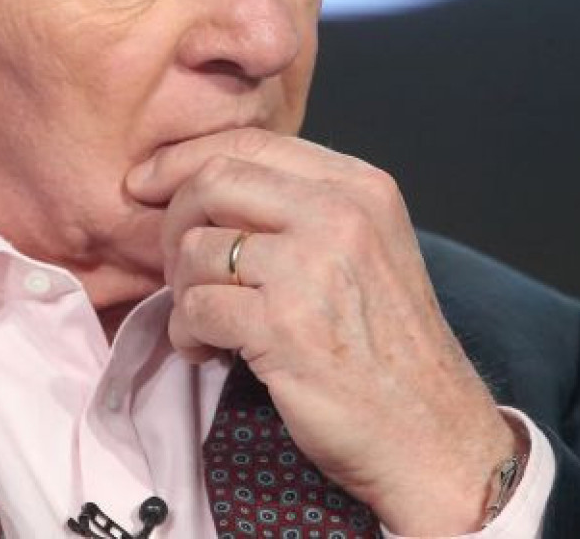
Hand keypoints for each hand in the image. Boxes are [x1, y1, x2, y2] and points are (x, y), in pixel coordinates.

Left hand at [126, 129, 516, 534]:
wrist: (432, 436)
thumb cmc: (386, 344)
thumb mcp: (365, 245)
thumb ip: (300, 203)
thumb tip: (202, 180)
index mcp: (358, 186)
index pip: (250, 142)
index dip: (184, 158)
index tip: (147, 182)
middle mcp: (339, 214)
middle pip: (213, 180)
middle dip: (174, 220)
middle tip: (174, 264)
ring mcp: (311, 267)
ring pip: (197, 247)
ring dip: (181, 288)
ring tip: (202, 320)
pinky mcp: (284, 325)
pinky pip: (195, 307)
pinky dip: (186, 331)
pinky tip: (206, 350)